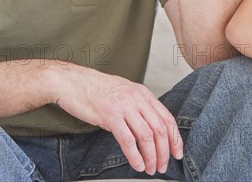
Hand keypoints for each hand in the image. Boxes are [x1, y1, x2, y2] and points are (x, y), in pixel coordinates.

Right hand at [53, 65, 182, 175]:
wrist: (74, 82)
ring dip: (151, 156)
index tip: (177, 152)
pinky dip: (135, 156)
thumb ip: (139, 107)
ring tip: (151, 169)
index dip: (175, 138)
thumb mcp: (125, 94)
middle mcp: (138, 99)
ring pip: (146, 136)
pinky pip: (128, 140)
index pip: (167, 118)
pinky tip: (138, 165)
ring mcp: (125, 106)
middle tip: (163, 166)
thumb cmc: (97, 90)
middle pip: (160, 129)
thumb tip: (150, 128)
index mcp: (144, 94)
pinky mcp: (110, 116)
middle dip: (164, 151)